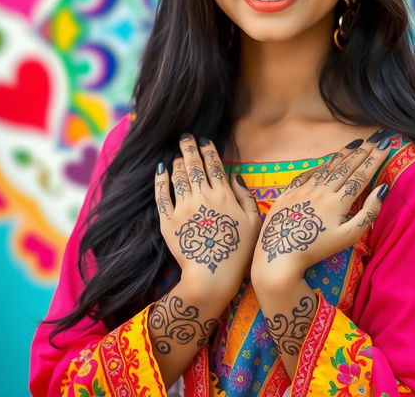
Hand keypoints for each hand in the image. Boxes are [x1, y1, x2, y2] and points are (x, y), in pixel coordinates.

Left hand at [154, 133, 260, 299]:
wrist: (210, 276)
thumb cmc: (237, 252)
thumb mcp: (253, 223)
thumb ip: (246, 197)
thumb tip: (235, 177)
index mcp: (224, 195)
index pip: (214, 165)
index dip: (208, 150)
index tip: (204, 140)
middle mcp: (202, 196)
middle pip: (194, 166)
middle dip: (189, 149)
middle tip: (185, 137)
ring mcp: (183, 207)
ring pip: (178, 177)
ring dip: (178, 163)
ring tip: (176, 155)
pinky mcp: (168, 220)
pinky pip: (162, 195)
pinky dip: (161, 180)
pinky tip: (161, 171)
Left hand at [251, 132, 393, 281]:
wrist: (279, 254)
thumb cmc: (317, 249)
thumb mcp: (348, 237)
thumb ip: (367, 213)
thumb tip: (382, 190)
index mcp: (338, 201)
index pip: (361, 176)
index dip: (374, 160)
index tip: (385, 145)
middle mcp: (321, 190)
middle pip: (346, 167)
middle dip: (362, 152)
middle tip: (374, 139)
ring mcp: (303, 190)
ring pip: (327, 168)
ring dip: (343, 155)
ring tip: (355, 145)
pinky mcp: (288, 193)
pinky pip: (306, 175)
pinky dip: (319, 166)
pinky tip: (325, 162)